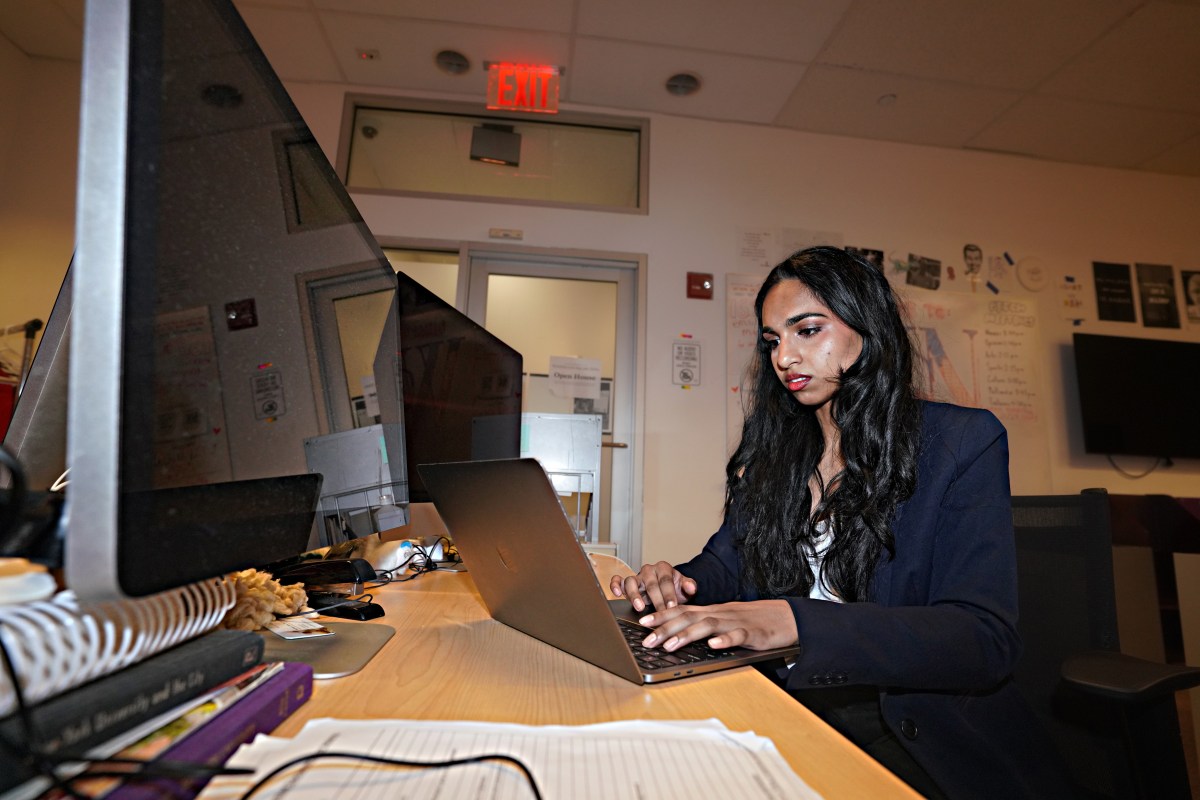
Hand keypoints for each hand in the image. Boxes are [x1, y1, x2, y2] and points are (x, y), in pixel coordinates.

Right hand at [610, 561, 696, 611]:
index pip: (666, 580)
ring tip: (640, 607)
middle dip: (656, 599)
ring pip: (632, 581)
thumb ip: (689, 586)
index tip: (672, 606)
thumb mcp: (685, 587)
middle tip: (661, 612)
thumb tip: (691, 587)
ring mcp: (636, 577)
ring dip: (635, 595)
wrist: (667, 591)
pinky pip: (618, 581)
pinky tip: (616, 594)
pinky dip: (615, 585)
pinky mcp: (626, 583)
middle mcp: (648, 570)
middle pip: (650, 584)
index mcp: (663, 568)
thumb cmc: (675, 589)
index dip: (669, 594)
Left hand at [638, 600, 797, 652]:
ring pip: (708, 625)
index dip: (662, 615)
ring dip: (687, 635)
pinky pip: (738, 635)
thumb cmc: (753, 622)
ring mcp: (736, 622)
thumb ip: (704, 625)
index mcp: (712, 611)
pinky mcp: (753, 633)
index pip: (682, 610)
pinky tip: (713, 645)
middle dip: (666, 628)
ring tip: (670, 645)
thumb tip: (677, 635)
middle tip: (647, 640)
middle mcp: (720, 614)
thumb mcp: (725, 621)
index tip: (643, 622)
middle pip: (689, 618)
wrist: (786, 617)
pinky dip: (725, 639)